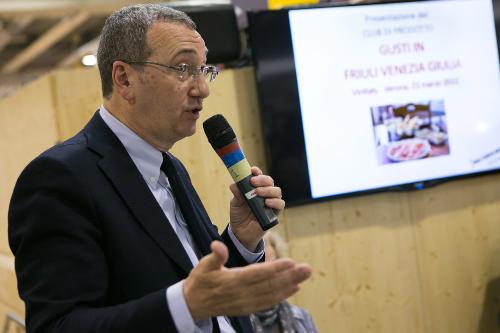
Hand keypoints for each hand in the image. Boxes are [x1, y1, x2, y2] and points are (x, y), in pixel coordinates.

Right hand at [183, 241, 310, 321]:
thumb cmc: (200, 281)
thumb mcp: (203, 265)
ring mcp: (246, 303)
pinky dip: (282, 296)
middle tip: (307, 268)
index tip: (290, 262)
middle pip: (269, 284)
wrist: (193, 305)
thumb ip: (215, 256)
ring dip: (290, 285)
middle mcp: (242, 293)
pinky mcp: (248, 308)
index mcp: (232, 280)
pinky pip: (268, 302)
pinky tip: (294, 288)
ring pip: (272, 294)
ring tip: (305, 275)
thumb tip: (218, 245)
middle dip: (290, 276)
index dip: (274, 269)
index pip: (257, 273)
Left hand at [229, 166, 284, 250]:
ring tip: (258, 193)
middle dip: (263, 180)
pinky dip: (275, 202)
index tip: (252, 170)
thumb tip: (234, 185)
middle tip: (253, 182)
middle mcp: (265, 193)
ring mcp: (271, 202)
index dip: (257, 172)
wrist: (240, 233)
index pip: (259, 176)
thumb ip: (237, 194)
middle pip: (270, 181)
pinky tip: (267, 203)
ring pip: (277, 191)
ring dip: (268, 190)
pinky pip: (280, 205)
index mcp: (255, 188)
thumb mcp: (235, 204)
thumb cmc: (239, 215)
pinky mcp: (274, 213)